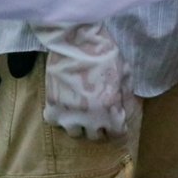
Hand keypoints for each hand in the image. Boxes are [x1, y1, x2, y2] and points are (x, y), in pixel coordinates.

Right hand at [36, 23, 131, 139]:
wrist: (77, 40)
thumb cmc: (105, 53)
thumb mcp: (125, 73)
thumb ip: (125, 95)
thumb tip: (124, 108)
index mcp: (111, 110)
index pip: (116, 134)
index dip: (117, 126)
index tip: (114, 120)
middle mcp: (90, 118)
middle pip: (95, 136)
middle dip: (99, 126)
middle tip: (97, 114)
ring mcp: (69, 114)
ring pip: (75, 132)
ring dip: (79, 124)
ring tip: (79, 111)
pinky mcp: (52, 106)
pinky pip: (55, 122)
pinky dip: (59, 116)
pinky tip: (64, 105)